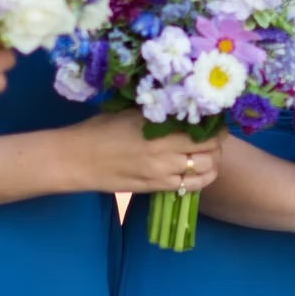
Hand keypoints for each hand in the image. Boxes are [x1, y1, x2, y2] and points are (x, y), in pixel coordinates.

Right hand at [70, 110, 220, 194]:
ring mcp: (161, 175)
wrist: (76, 159)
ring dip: (212, 164)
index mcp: (161, 133)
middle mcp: (166, 156)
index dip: (217, 129)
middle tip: (213, 138)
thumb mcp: (132, 113)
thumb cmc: (100, 129)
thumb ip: (161, 113)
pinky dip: (199, 180)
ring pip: (204, 173)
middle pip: (210, 154)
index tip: (216, 122)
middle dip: (217, 146)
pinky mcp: (154, 189)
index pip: (207, 134)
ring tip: (208, 155)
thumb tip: (185, 106)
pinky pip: (188, 188)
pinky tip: (196, 171)